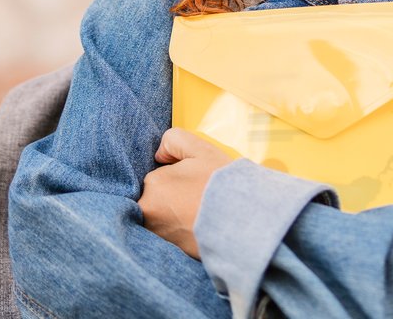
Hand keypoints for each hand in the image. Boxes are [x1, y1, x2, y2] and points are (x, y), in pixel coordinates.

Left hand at [139, 128, 233, 258]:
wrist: (245, 222)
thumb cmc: (223, 183)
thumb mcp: (201, 149)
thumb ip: (173, 139)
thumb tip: (158, 155)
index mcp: (153, 184)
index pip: (156, 179)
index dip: (174, 179)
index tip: (191, 184)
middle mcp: (148, 212)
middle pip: (155, 200)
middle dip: (171, 199)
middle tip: (196, 199)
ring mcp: (157, 235)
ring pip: (161, 220)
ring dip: (174, 217)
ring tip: (198, 214)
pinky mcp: (168, 252)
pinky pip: (169, 238)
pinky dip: (180, 233)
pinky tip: (197, 228)